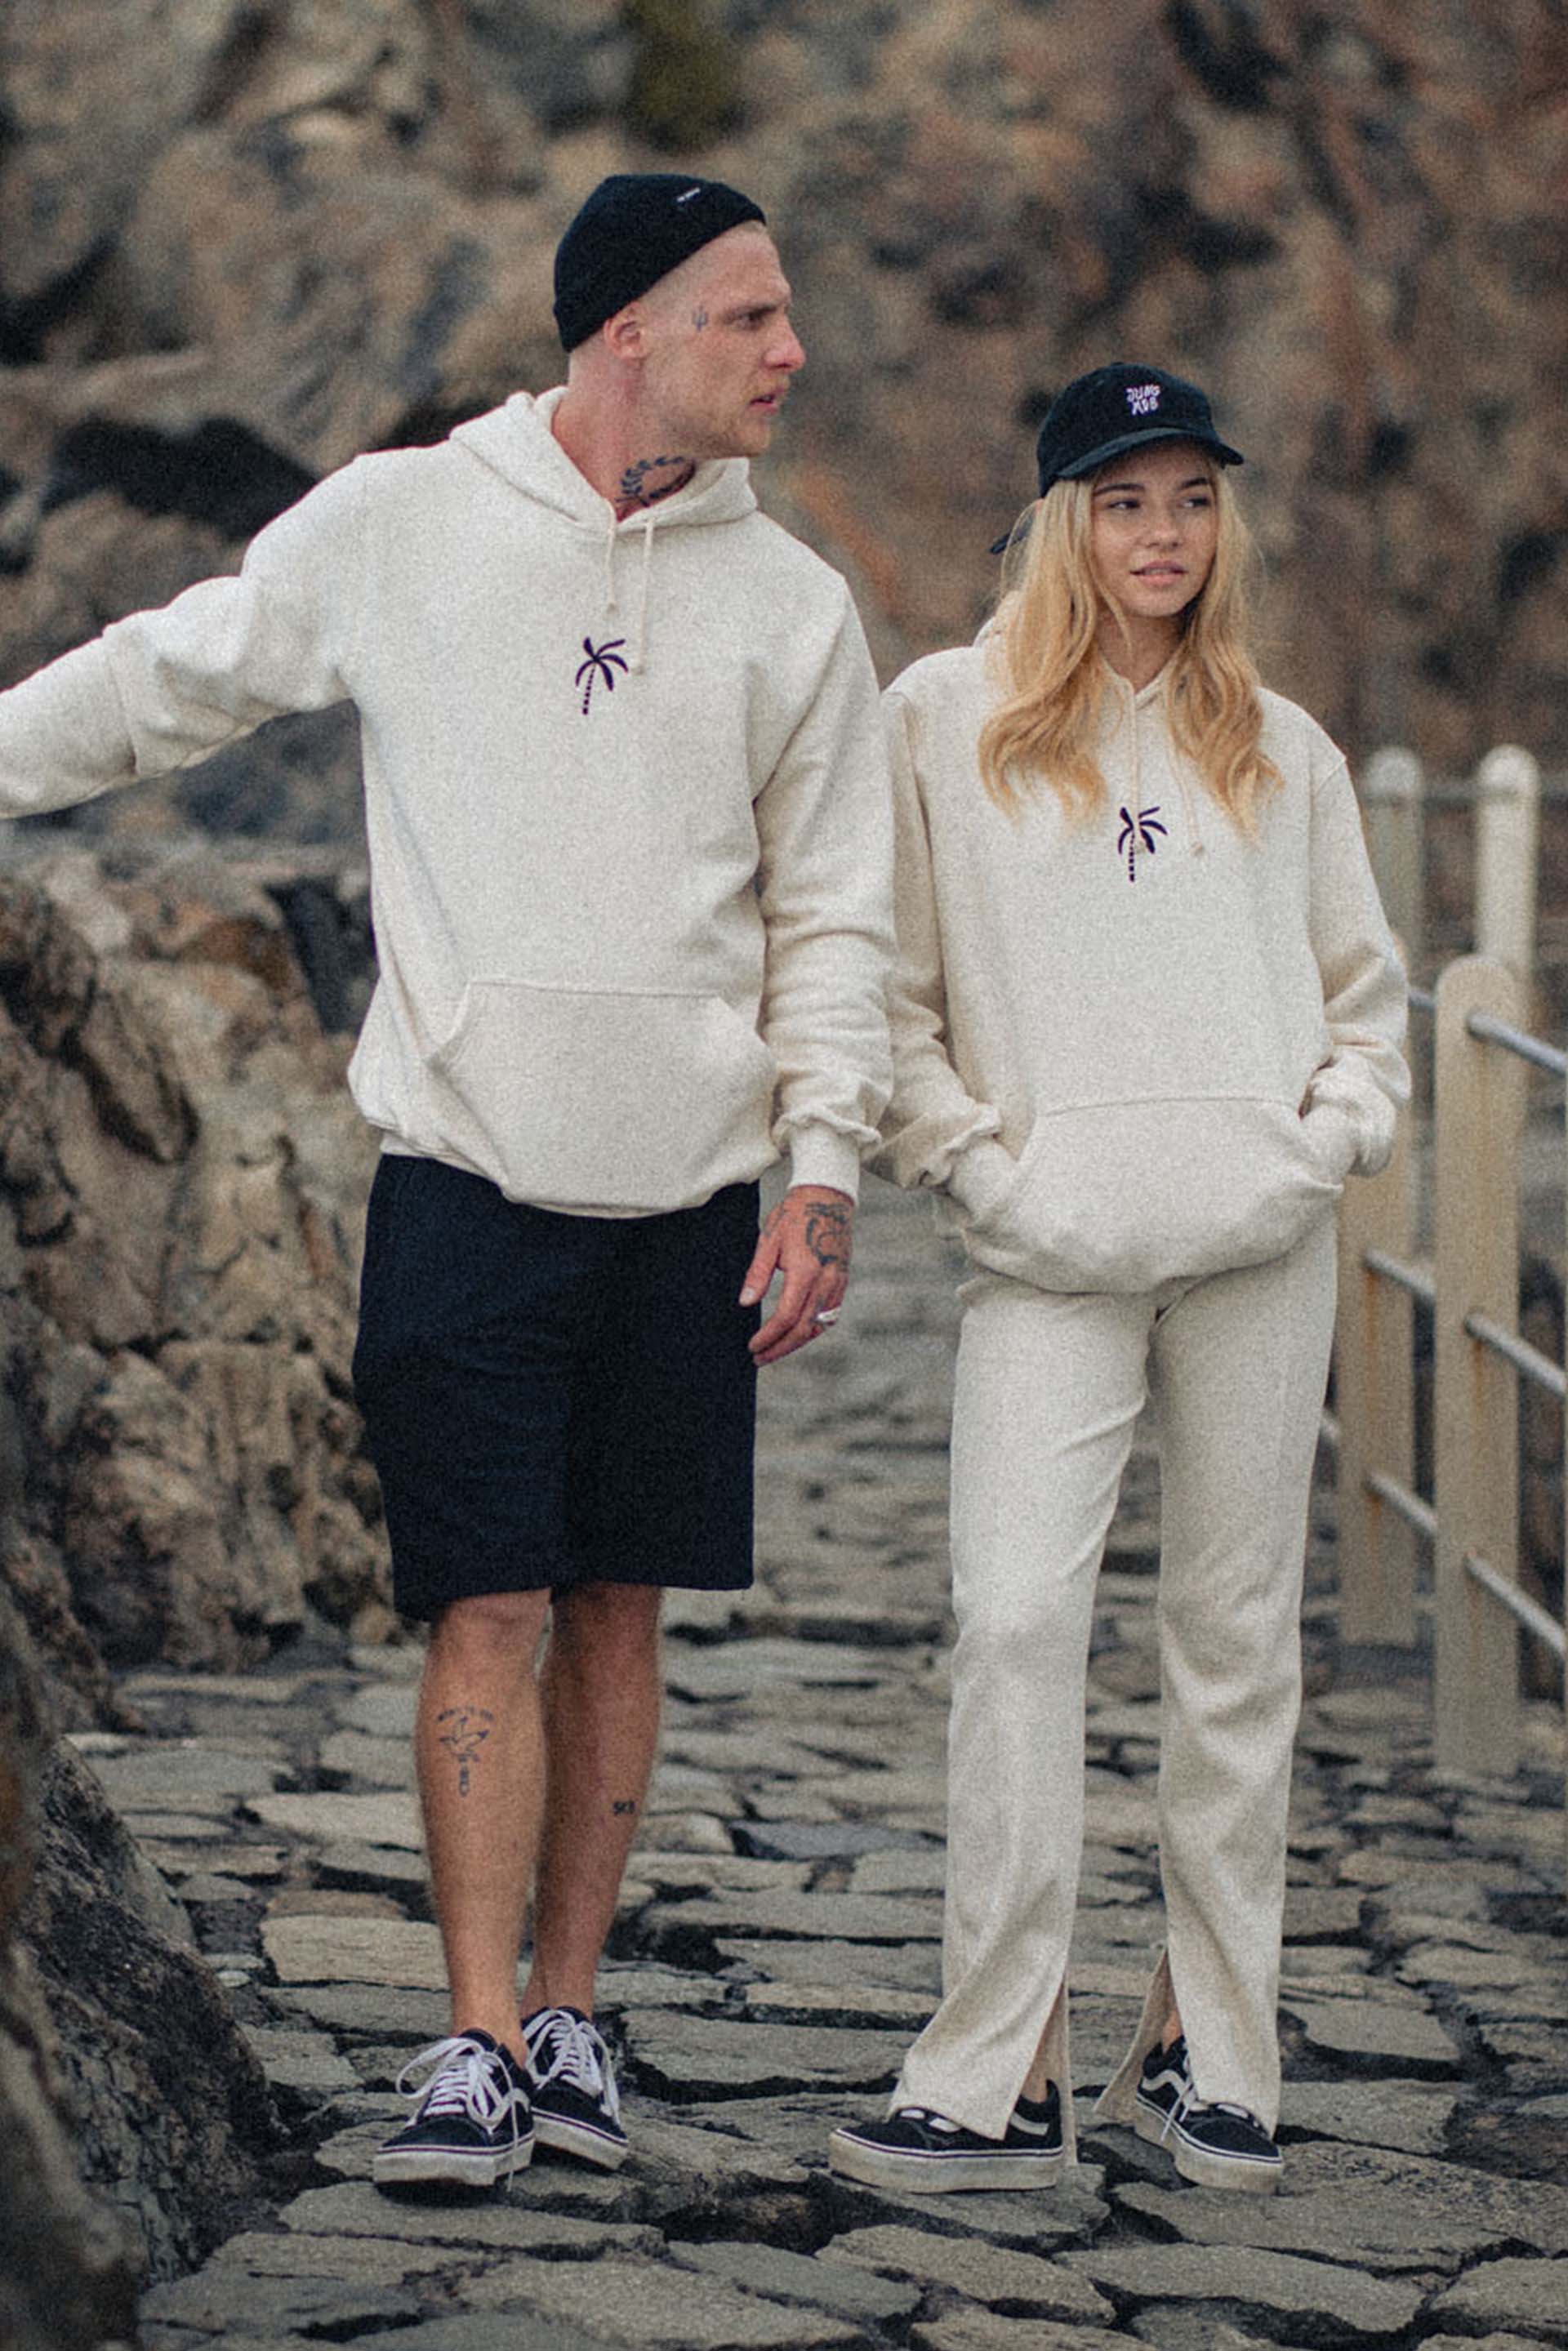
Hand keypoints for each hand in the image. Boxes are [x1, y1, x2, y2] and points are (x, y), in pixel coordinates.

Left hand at [739, 1185, 852, 1365]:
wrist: (828, 1197)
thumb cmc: (795, 1214)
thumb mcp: (769, 1239)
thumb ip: (758, 1273)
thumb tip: (746, 1302)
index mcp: (806, 1271)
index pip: (786, 1317)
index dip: (768, 1336)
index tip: (752, 1346)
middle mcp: (826, 1282)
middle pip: (803, 1329)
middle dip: (780, 1348)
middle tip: (759, 1359)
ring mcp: (837, 1283)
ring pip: (818, 1326)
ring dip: (796, 1342)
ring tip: (775, 1350)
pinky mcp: (842, 1282)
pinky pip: (829, 1315)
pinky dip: (812, 1329)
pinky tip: (796, 1333)